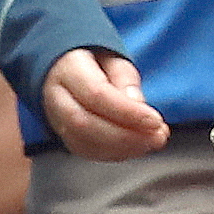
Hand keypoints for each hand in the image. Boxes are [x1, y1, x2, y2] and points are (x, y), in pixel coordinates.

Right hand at [41, 47, 170, 156]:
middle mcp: (56, 97)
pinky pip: (86, 151)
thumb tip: (137, 105)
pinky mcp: (64, 138)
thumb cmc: (94, 63)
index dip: (127, 112)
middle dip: (125, 136)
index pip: (96, 94)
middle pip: (85, 124)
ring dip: (123, 148)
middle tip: (157, 137)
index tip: (155, 121)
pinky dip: (115, 153)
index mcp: (68, 69)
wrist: (65, 71)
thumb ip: (125, 80)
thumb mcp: (114, 59)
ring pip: (83, 143)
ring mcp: (56, 121)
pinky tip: (136, 147)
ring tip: (151, 141)